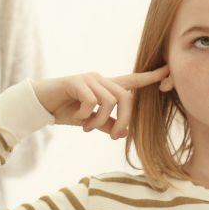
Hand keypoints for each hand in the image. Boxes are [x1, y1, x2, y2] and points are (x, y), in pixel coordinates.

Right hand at [30, 65, 169, 139]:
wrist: (40, 104)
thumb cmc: (65, 110)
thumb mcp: (89, 121)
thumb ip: (107, 124)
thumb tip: (125, 133)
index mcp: (105, 87)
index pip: (132, 81)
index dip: (150, 77)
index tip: (168, 72)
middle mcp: (100, 79)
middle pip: (126, 97)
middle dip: (124, 120)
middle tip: (113, 137)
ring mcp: (88, 78)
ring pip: (109, 101)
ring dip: (100, 120)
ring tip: (86, 127)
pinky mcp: (76, 81)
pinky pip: (91, 101)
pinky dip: (86, 114)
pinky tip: (76, 117)